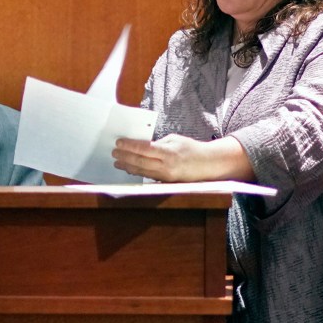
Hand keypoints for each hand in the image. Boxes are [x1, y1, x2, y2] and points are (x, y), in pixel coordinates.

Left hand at [112, 134, 254, 182]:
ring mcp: (165, 176)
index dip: (130, 146)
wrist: (208, 165)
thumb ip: (158, 143)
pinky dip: (137, 172)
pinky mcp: (166, 182)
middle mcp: (166, 166)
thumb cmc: (191, 148)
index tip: (119, 143)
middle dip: (125, 156)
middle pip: (140, 162)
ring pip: (142, 171)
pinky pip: (148, 176)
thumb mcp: (174, 139)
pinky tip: (129, 168)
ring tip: (118, 161)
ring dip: (128, 166)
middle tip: (114, 152)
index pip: (144, 149)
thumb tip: (141, 146)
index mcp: (169, 153)